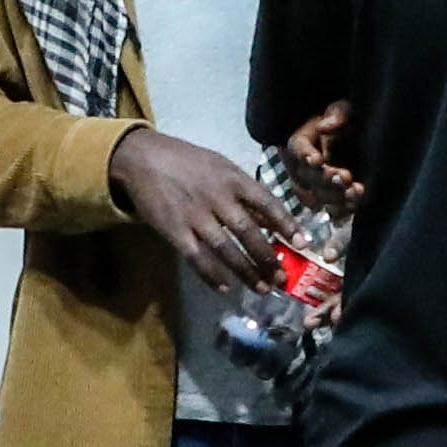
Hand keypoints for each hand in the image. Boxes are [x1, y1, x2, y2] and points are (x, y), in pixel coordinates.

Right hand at [108, 127, 282, 289]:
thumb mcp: (220, 165)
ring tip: (261, 288)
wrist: (144, 158)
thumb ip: (242, 189)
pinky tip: (226, 288)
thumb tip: (269, 218)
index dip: (286, 224)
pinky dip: (212, 275)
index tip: (302, 244)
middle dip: (267, 257)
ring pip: (225, 249)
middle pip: (248, 231)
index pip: (267, 202)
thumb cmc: (187, 161)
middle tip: (281, 278)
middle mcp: (217, 197)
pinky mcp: (174, 230)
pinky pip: (197, 257)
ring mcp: (195, 215)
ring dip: (245, 271)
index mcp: (232, 178)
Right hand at [271, 104, 363, 218]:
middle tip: (344, 176)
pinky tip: (356, 202)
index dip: (305, 155)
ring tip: (355, 191)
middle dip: (326, 179)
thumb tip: (325, 126)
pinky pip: (331, 210)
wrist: (356, 140)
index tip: (316, 159)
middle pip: (308, 177)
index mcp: (300, 143)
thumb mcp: (342, 109)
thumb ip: (336, 114)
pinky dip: (343, 209)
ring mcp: (315, 187)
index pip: (298, 149)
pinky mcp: (330, 200)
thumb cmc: (345, 121)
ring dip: (336, 196)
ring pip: (319, 197)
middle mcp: (302, 168)